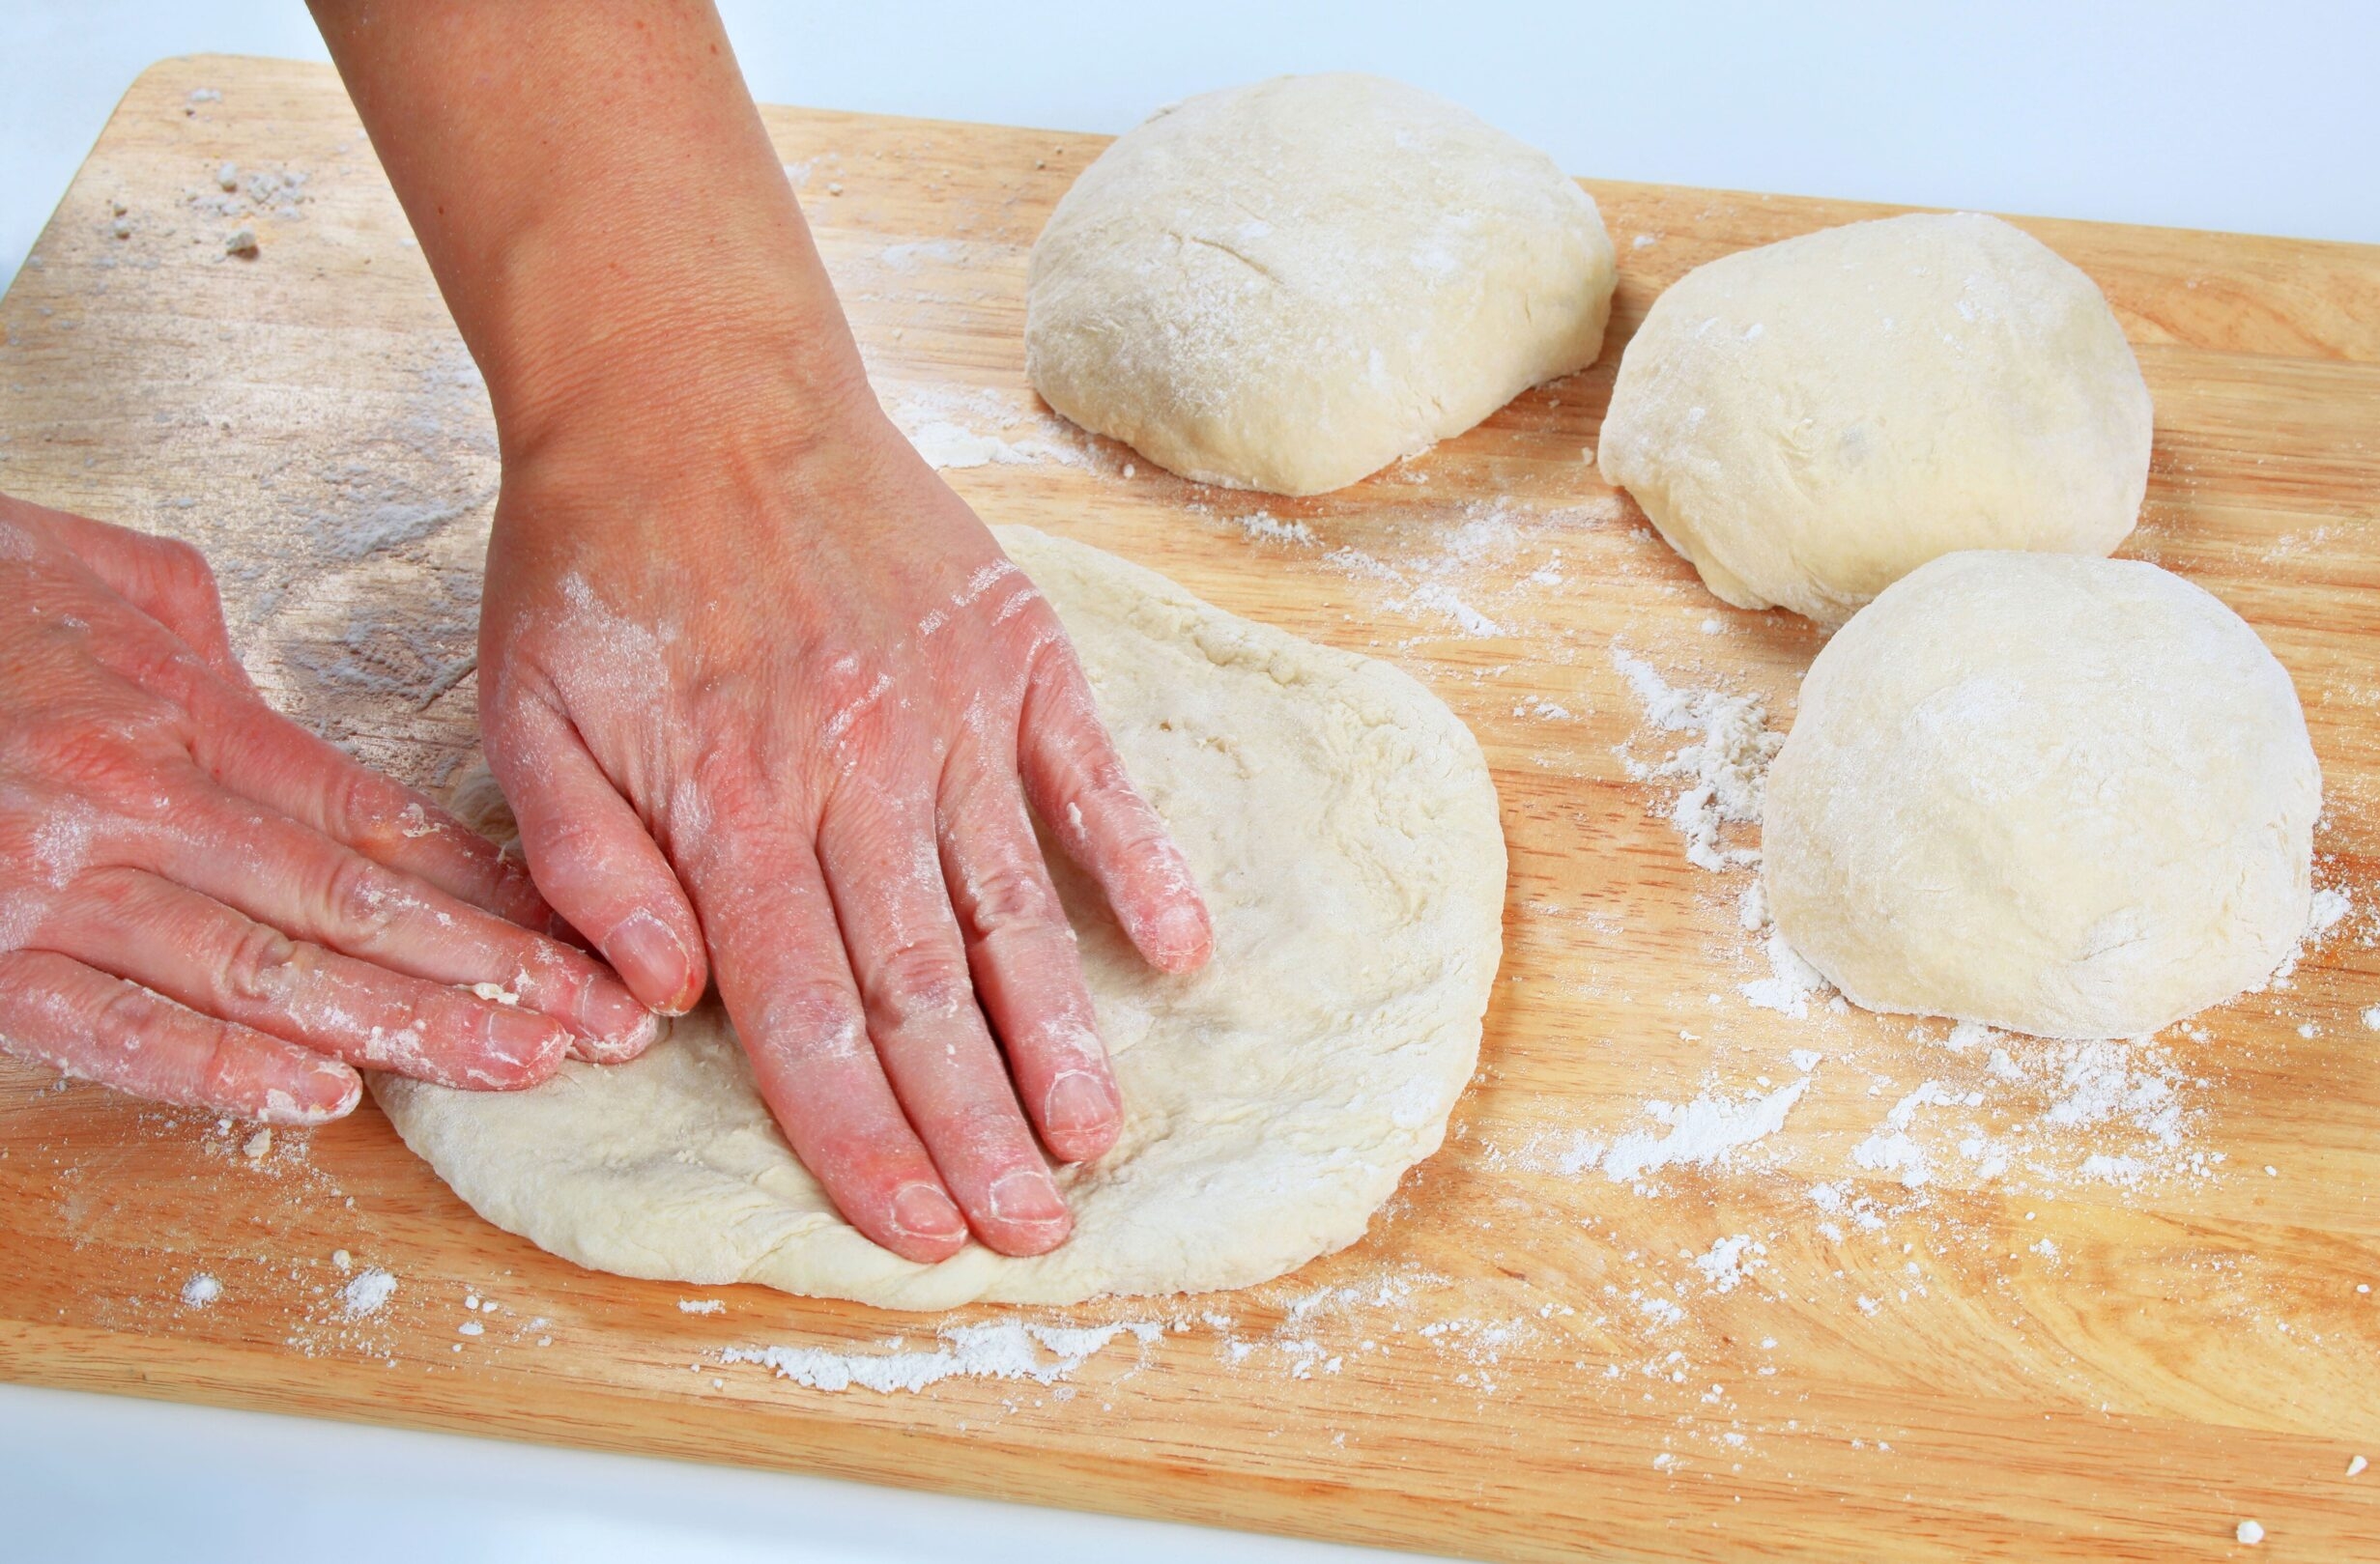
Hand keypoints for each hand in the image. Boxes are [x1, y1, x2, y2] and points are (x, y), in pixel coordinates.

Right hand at [0, 494, 656, 1121]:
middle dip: (491, 976)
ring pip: (263, 971)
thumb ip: (209, 646)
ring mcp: (58, 883)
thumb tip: (276, 697)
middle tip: (601, 1029)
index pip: (377, 819)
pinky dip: (219, 1067)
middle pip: (354, 902)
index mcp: (188, 714)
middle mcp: (138, 801)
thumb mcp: (104, 580)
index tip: (583, 943)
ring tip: (518, 1069)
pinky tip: (324, 1096)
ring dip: (402, 1030)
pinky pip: (111, 1026)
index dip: (490, 892)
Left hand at [479, 390, 1211, 1263]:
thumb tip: (666, 1006)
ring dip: (1057, 1033)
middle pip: (921, 990)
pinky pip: (1088, 775)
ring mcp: (945, 712)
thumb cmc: (598, 565)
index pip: (806, 1017)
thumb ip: (586, 870)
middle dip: (977, 1131)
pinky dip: (1137, 861)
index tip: (918, 1236)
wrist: (693, 385)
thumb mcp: (525, 716)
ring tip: (1094, 1139)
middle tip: (1030, 1236)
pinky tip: (1180, 950)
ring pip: (1008, 905)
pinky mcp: (1014, 651)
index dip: (864, 1142)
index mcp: (728, 808)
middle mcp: (851, 774)